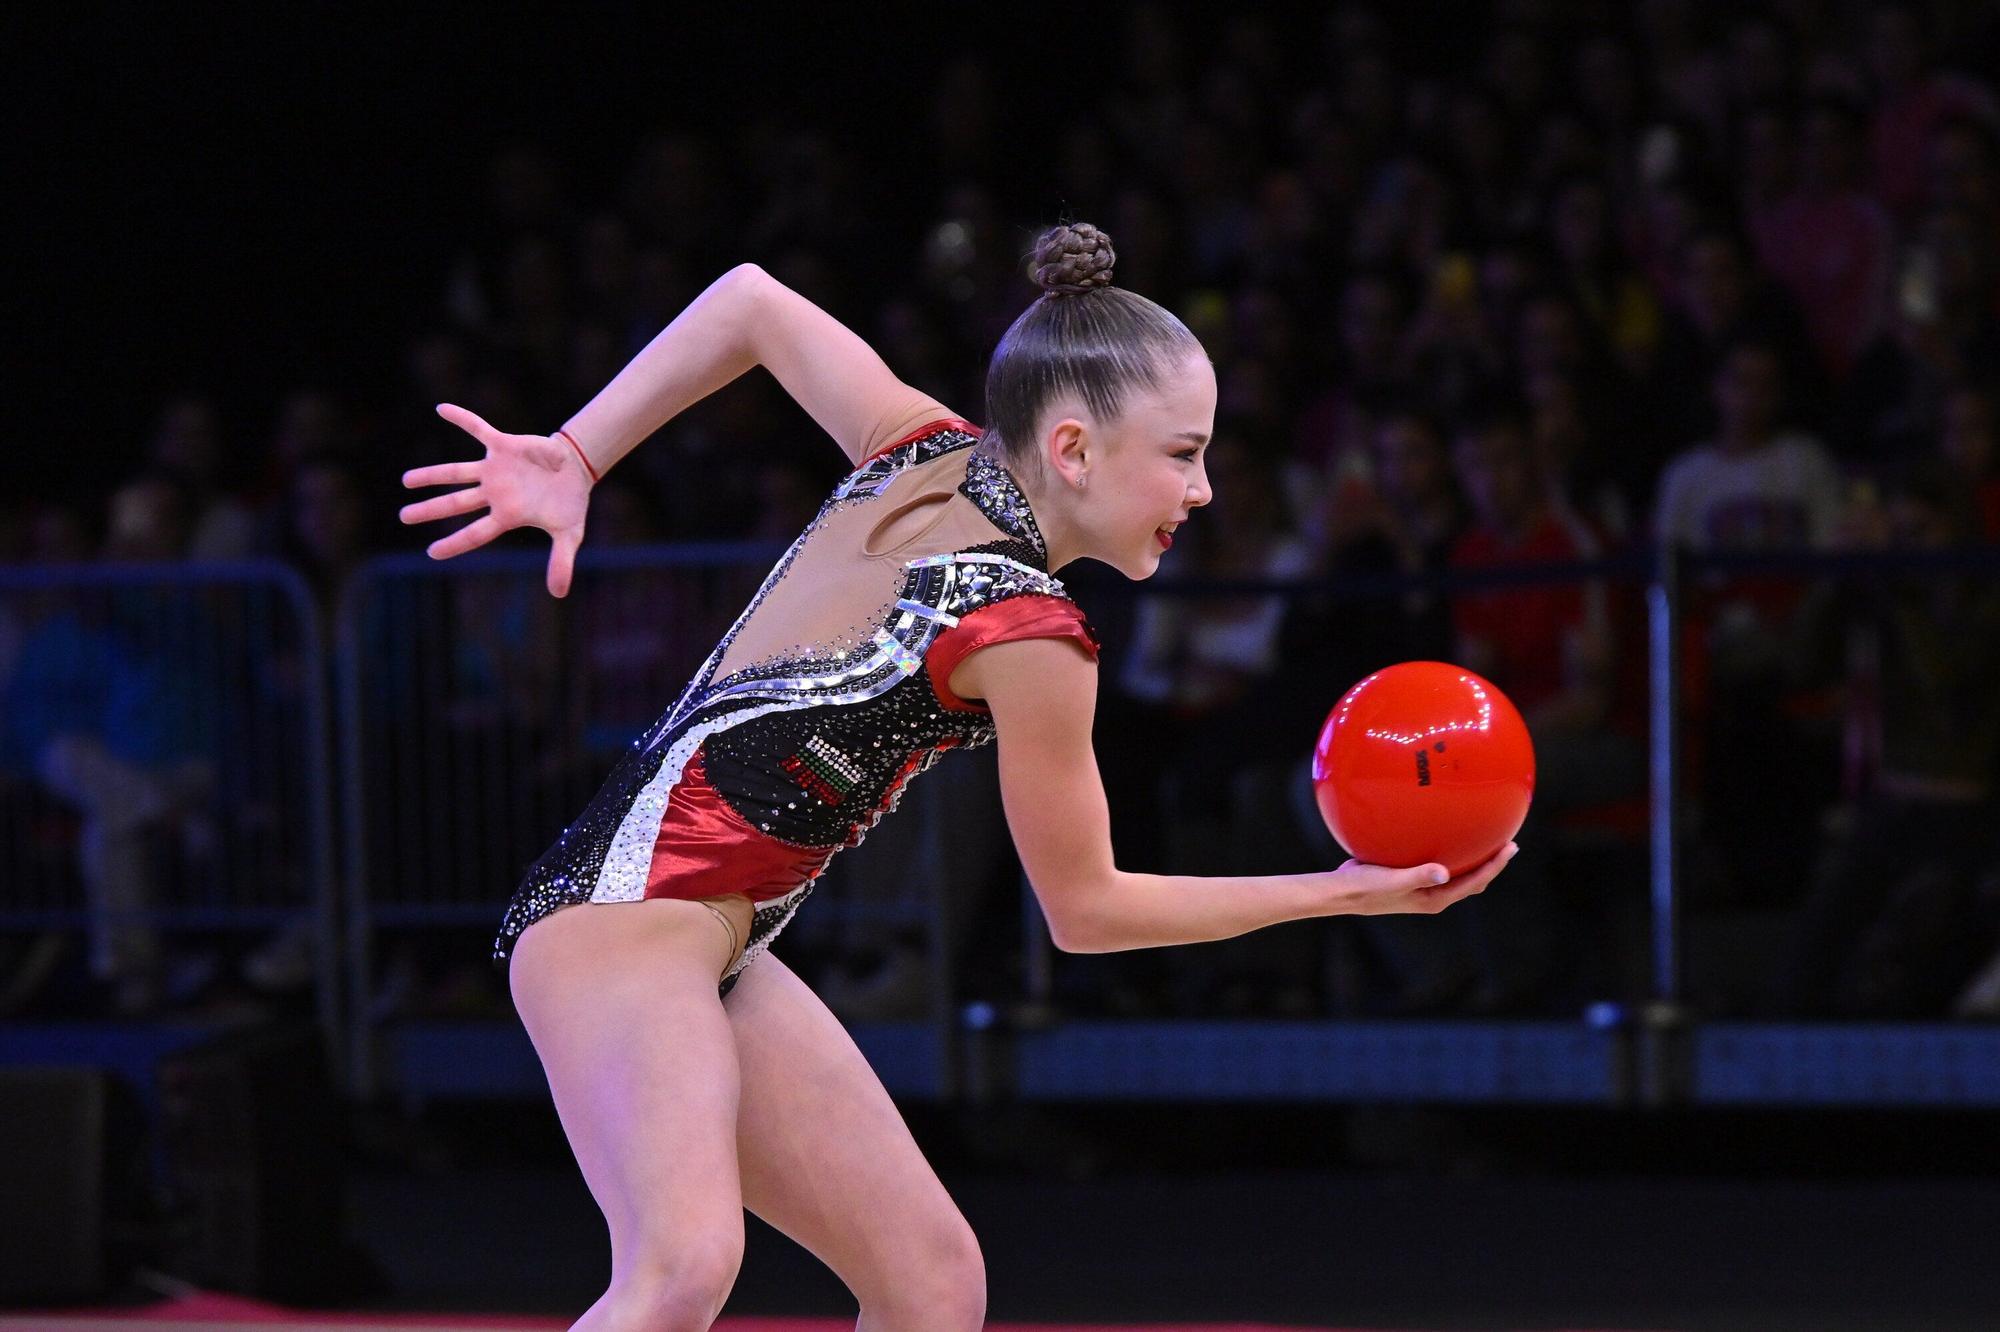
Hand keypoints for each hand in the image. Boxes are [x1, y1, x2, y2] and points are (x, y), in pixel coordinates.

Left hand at [400, 404, 593, 597]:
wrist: (577, 468)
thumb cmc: (570, 503)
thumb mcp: (569, 534)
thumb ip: (561, 561)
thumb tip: (559, 594)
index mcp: (507, 515)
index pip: (475, 533)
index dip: (454, 543)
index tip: (431, 553)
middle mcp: (494, 493)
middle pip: (456, 503)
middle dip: (430, 510)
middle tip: (404, 517)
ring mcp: (495, 470)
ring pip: (457, 473)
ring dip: (432, 476)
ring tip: (406, 481)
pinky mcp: (503, 446)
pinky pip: (478, 429)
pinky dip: (461, 419)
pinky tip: (440, 409)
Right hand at [1315, 842, 1517, 916]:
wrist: (1341, 891)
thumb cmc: (1364, 888)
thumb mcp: (1391, 881)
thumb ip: (1417, 876)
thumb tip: (1444, 872)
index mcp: (1435, 899)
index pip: (1474, 882)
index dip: (1495, 866)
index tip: (1511, 847)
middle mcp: (1433, 894)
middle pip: (1473, 880)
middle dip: (1492, 863)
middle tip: (1509, 842)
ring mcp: (1423, 886)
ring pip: (1458, 871)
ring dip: (1474, 856)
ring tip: (1486, 834)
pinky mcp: (1412, 875)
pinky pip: (1438, 861)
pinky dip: (1449, 848)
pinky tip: (1444, 828)